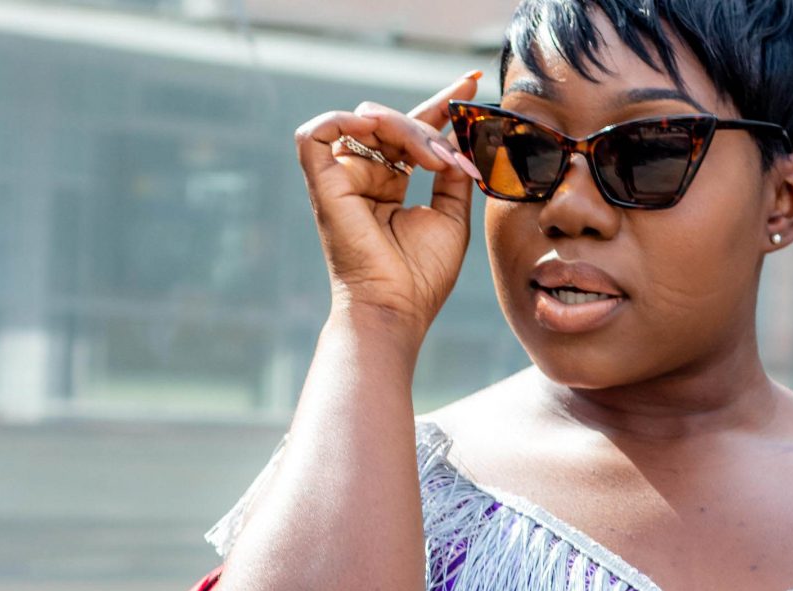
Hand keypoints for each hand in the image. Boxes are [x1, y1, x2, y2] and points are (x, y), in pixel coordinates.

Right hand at [293, 71, 484, 339]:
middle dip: (432, 124)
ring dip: (409, 130)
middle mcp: (365, 177)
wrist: (395, 307)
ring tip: (436, 159)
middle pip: (396, 122)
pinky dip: (351, 120)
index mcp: (391, 186)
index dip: (441, 104)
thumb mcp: (450, 216)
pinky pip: (322, 129)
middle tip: (457, 147)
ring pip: (370, 120)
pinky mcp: (321, 181)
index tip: (471, 82)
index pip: (415, 133)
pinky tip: (384, 133)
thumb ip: (453, 174)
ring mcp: (342, 177)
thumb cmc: (421, 276)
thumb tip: (460, 136)